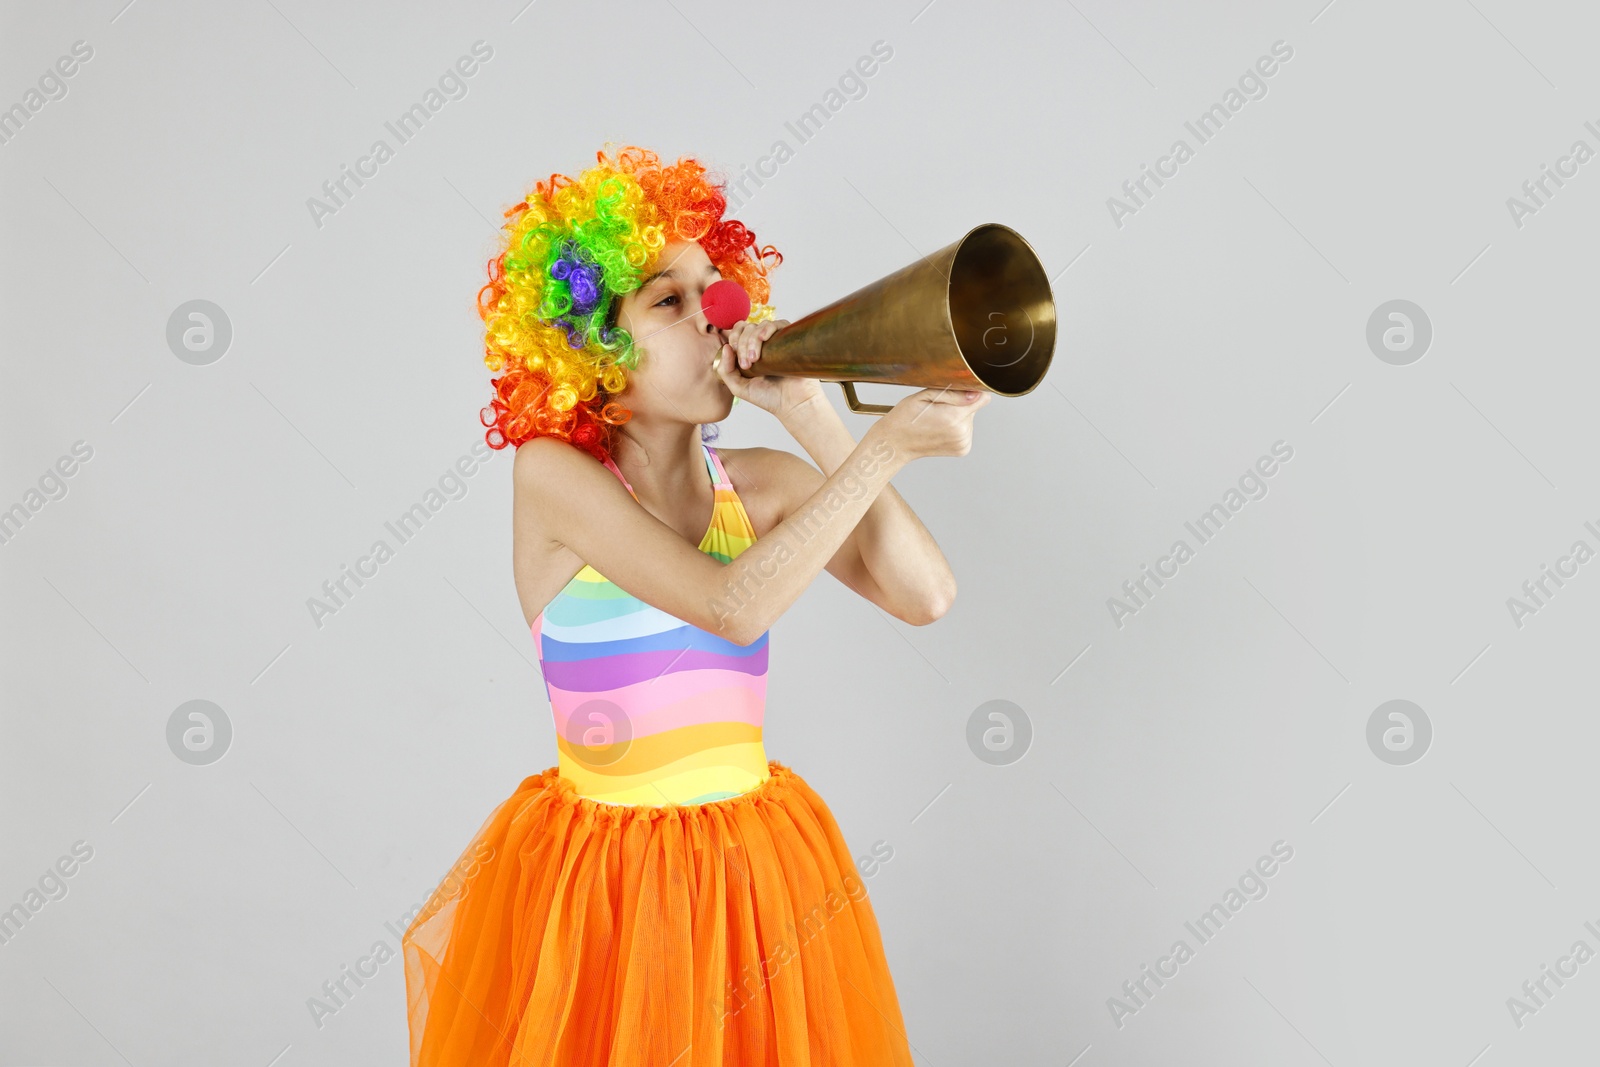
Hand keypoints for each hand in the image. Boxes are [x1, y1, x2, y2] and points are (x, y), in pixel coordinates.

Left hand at [714, 319, 824, 419]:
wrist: (793, 403)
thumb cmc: (768, 397)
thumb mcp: (738, 387)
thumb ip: (725, 370)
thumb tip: (725, 347)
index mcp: (749, 351)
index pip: (738, 332)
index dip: (733, 339)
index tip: (737, 359)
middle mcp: (762, 343)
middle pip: (747, 328)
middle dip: (742, 344)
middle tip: (747, 365)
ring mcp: (776, 340)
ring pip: (760, 326)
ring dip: (752, 340)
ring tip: (755, 359)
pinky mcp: (790, 339)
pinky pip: (778, 324)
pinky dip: (767, 328)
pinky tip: (764, 339)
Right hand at [873, 386, 992, 461]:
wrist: (895, 443)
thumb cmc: (905, 417)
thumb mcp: (925, 396)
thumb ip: (954, 393)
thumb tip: (977, 394)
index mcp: (953, 417)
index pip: (982, 398)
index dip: (971, 391)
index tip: (958, 392)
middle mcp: (961, 432)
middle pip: (974, 408)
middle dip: (960, 405)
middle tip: (937, 408)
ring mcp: (963, 443)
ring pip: (970, 419)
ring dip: (958, 417)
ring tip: (936, 420)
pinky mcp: (963, 449)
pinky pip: (967, 431)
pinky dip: (956, 428)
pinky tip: (941, 429)